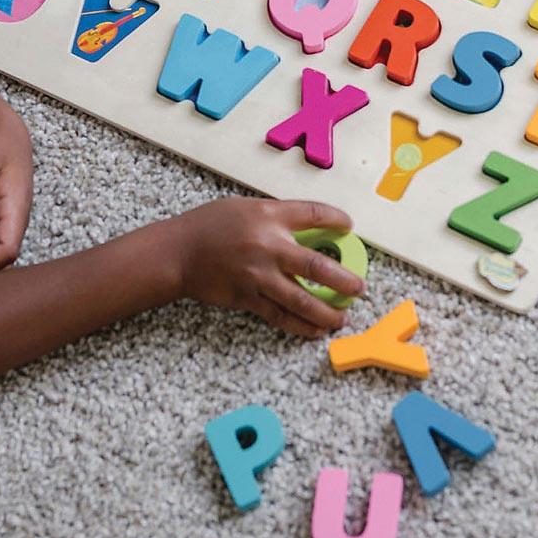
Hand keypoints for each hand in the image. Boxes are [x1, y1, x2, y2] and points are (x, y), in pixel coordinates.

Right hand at [172, 197, 365, 337]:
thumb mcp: (246, 208)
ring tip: (342, 317)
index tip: (348, 224)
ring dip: (327, 311)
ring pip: (302, 299)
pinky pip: (281, 315)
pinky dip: (301, 325)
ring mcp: (259, 275)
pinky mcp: (248, 298)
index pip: (313, 214)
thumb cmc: (210, 225)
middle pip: (317, 265)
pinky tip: (315, 330)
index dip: (336, 219)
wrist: (179, 252)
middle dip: (344, 279)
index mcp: (268, 216)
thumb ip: (276, 218)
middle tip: (358, 287)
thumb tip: (307, 231)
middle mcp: (268, 246)